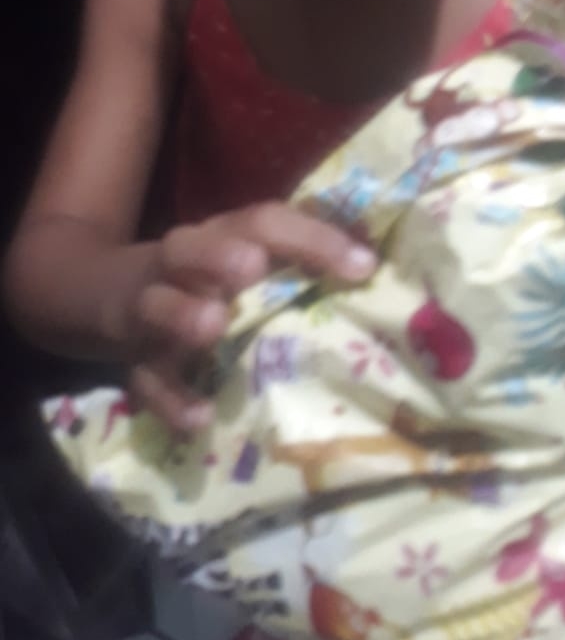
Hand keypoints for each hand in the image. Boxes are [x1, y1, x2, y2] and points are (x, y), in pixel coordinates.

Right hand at [112, 204, 375, 434]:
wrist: (113, 295)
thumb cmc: (210, 278)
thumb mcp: (248, 258)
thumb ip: (302, 262)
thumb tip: (376, 272)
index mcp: (223, 234)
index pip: (265, 222)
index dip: (313, 239)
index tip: (362, 268)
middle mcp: (182, 264)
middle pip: (192, 248)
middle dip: (219, 256)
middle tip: (251, 269)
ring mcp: (151, 311)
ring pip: (155, 306)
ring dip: (182, 315)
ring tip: (213, 327)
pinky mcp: (136, 361)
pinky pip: (147, 380)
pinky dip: (171, 399)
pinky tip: (201, 417)